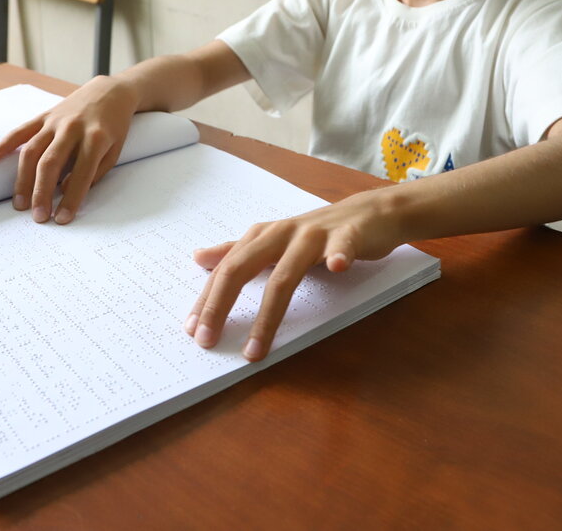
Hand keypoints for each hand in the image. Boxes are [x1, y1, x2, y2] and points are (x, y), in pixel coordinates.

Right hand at [0, 76, 138, 223]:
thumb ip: (93, 172)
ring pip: (31, 151)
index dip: (71, 199)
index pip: (82, 173)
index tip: (62, 220)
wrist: (109, 93)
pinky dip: (3, 145)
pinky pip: (20, 131)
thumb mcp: (114, 151)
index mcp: (96, 138)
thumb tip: (64, 189)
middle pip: (50, 163)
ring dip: (22, 180)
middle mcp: (72, 128)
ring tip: (18, 204)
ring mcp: (55, 121)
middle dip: (42, 193)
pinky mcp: (44, 116)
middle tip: (38, 217)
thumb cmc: (113, 128)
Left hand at [184, 192, 400, 361]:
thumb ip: (237, 251)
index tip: (192, 330)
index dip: (207, 299)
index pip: (226, 270)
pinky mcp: (348, 236)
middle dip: (221, 305)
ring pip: (286, 274)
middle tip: (207, 340)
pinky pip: (342, 247)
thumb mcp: (273, 240)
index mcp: (262, 237)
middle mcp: (282, 234)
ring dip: (268, 314)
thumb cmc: (318, 232)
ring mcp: (314, 236)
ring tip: (255, 348)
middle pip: (243, 268)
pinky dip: (338, 256)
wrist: (370, 213)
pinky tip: (336, 268)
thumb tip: (198, 257)